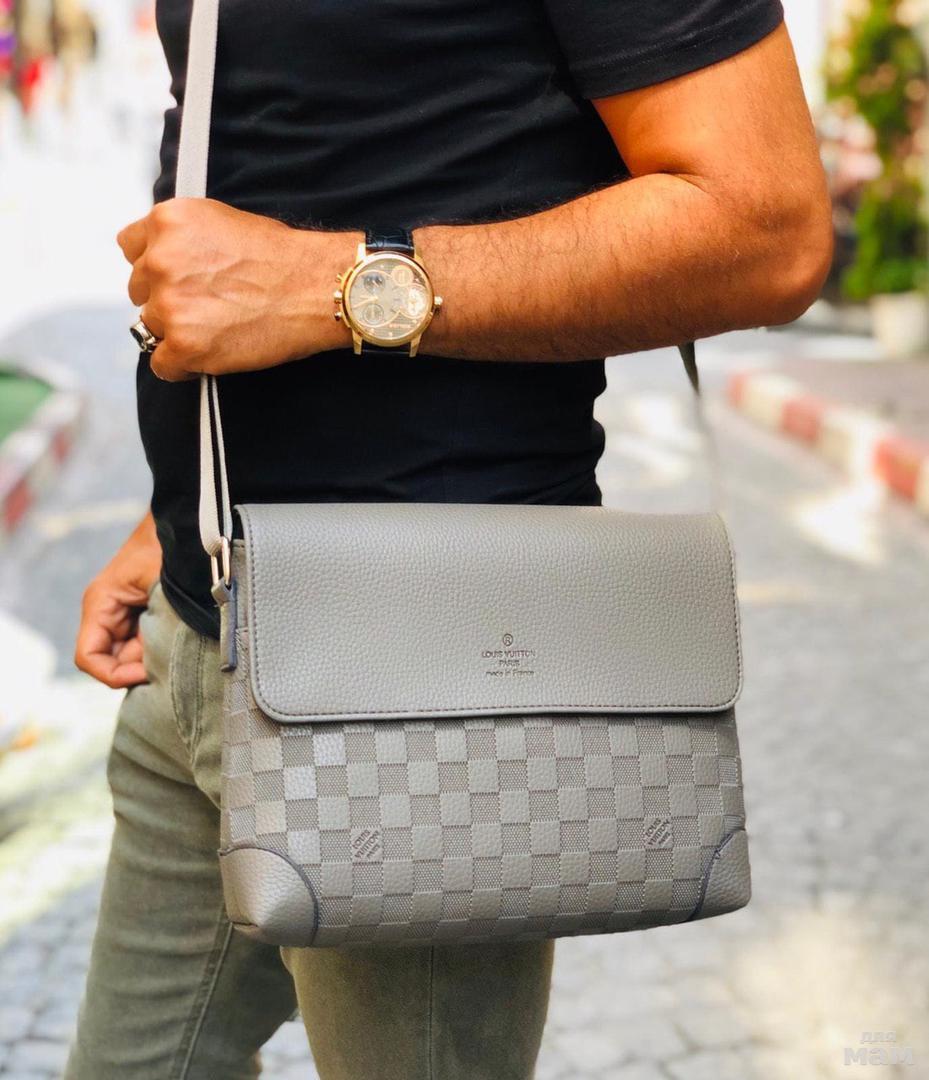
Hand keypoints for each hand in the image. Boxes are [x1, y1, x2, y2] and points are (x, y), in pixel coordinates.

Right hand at [74, 513, 161, 687]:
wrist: (178, 523)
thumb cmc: (166, 547)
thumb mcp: (161, 587)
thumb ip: (156, 626)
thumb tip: (157, 665)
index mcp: (100, 604)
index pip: (89, 658)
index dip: (114, 675)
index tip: (145, 673)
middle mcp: (104, 613)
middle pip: (111, 662)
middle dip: (137, 669)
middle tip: (169, 662)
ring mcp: (121, 615)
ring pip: (128, 656)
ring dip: (150, 659)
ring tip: (176, 648)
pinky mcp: (138, 614)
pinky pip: (141, 643)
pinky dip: (157, 649)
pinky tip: (176, 641)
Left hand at [117, 198, 358, 380]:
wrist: (317, 289)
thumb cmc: (282, 258)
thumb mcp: (221, 221)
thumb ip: (183, 238)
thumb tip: (162, 257)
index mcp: (167, 222)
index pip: (131, 248)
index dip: (155, 266)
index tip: (178, 278)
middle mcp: (160, 260)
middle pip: (138, 290)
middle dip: (167, 299)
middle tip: (207, 305)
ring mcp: (169, 305)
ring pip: (150, 327)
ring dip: (177, 331)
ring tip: (216, 328)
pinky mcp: (184, 345)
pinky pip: (162, 364)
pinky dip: (182, 365)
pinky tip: (209, 354)